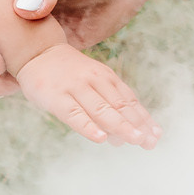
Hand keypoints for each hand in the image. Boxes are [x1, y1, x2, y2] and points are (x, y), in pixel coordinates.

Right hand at [14, 43, 158, 146]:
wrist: (37, 52)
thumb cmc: (68, 74)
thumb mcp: (92, 82)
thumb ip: (107, 105)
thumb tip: (121, 138)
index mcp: (106, 77)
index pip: (129, 100)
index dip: (143, 118)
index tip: (156, 135)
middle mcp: (94, 80)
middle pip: (119, 105)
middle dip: (137, 125)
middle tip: (149, 142)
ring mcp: (75, 88)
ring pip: (101, 109)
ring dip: (120, 126)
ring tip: (135, 140)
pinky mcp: (56, 98)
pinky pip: (74, 114)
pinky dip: (88, 126)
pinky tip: (101, 138)